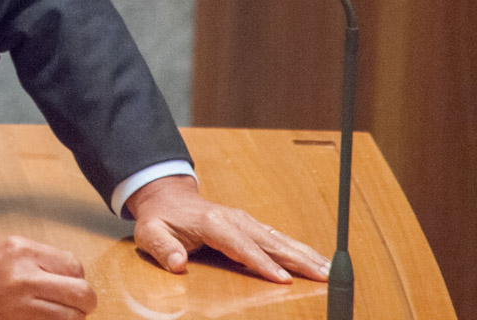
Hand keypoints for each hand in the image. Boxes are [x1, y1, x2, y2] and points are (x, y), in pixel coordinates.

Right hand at [0, 236, 96, 319]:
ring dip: (71, 318)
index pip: (73, 265)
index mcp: (21, 251)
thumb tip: (66, 272)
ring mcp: (21, 305)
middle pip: (81, 293)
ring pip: (71, 318)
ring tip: (59, 314)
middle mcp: (24, 276)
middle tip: (76, 303)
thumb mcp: (2, 250)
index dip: (77, 277)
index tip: (70, 282)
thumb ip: (35, 258)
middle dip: (84, 300)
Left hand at [126, 175, 331, 283]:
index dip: (262, 263)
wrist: (166, 197)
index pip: (240, 246)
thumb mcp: (149, 233)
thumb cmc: (159, 219)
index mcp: (212, 222)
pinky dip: (298, 249)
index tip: (282, 280)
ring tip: (328, 270)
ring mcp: (244, 220)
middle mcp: (233, 218)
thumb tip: (177, 264)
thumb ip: (162, 248)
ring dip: (304, 254)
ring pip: (278, 238)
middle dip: (297, 259)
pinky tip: (315, 260)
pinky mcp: (249, 225)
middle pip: (269, 241)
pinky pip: (277, 238)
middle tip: (323, 275)